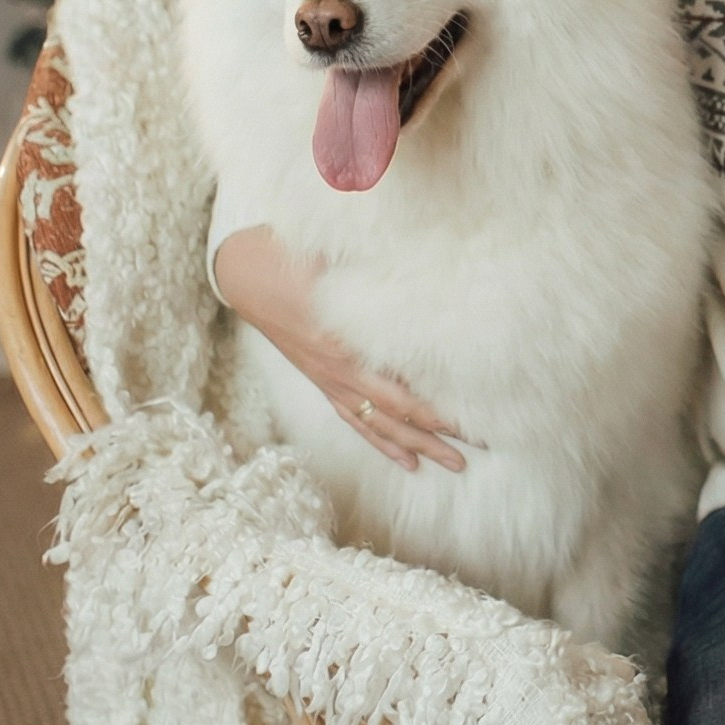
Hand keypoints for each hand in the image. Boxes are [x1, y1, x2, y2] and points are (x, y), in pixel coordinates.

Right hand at [212, 227, 467, 472]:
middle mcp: (341, 372)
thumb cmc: (299, 262)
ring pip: (379, 425)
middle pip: (396, 416)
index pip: (400, 392)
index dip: (434, 412)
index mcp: (349, 346)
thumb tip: (428, 264)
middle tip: (473, 455)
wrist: (251, 276)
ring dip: (416, 447)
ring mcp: (331, 381)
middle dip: (436, 437)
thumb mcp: (340, 261)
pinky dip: (382, 442)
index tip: (469, 422)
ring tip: (451, 463)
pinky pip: (356, 420)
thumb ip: (381, 269)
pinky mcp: (324, 383)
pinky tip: (405, 460)